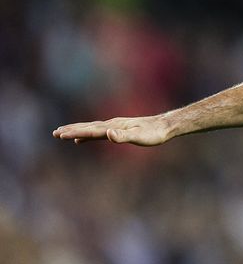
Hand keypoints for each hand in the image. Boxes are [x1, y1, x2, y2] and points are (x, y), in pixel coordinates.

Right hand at [53, 115, 172, 146]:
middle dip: (71, 130)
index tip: (60, 134)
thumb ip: (123, 136)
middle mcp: (112, 124)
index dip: (76, 133)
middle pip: (88, 127)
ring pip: (91, 128)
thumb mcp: (140, 137)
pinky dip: (87, 134)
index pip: (91, 130)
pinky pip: (98, 132)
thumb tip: (108, 134)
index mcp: (114, 127)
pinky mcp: (119, 129)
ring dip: (77, 130)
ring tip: (63, 133)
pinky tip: (82, 139)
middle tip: (54, 132)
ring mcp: (115, 126)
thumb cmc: (154, 133)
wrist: (165, 126)